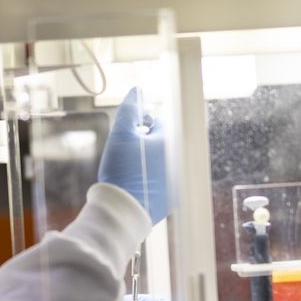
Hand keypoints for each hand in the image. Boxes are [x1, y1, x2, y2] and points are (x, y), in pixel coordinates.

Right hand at [97, 88, 166, 223]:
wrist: (124, 209)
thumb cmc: (122, 171)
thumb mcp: (121, 134)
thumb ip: (129, 109)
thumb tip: (137, 91)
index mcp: (171, 142)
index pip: (157, 122)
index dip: (139, 124)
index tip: (127, 135)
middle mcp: (180, 159)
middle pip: (159, 142)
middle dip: (143, 144)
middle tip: (125, 155)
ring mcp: (178, 180)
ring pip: (160, 162)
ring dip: (146, 163)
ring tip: (129, 172)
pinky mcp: (172, 198)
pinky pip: (160, 181)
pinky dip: (149, 180)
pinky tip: (134, 186)